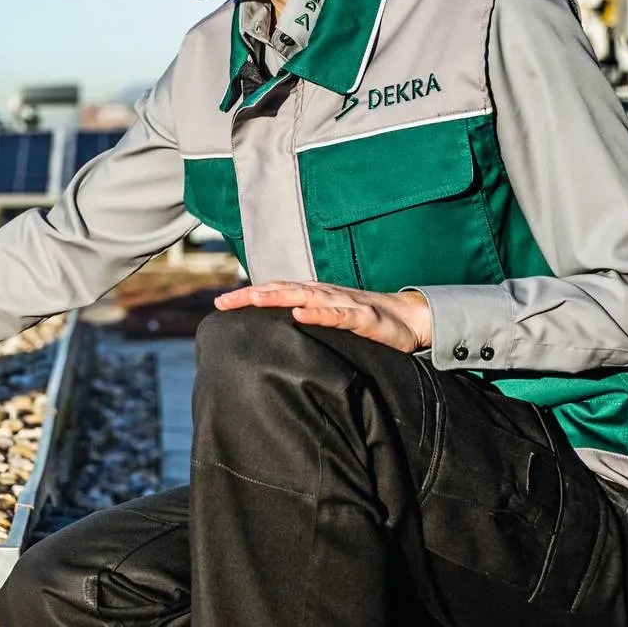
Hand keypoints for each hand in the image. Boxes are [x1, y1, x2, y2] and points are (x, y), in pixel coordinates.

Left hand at [213, 280, 432, 353]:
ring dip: (279, 296)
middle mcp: (325, 294)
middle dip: (252, 295)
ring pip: (306, 296)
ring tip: (254, 299)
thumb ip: (306, 325)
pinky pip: (339, 314)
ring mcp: (344, 303)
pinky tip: (300, 314)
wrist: (409, 320)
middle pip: (283, 289)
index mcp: (315, 296)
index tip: (219, 305)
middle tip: (223, 302)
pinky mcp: (364, 316)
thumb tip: (274, 337)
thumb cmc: (366, 322)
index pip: (276, 291)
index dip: (248, 295)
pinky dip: (319, 313)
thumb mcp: (330, 322)